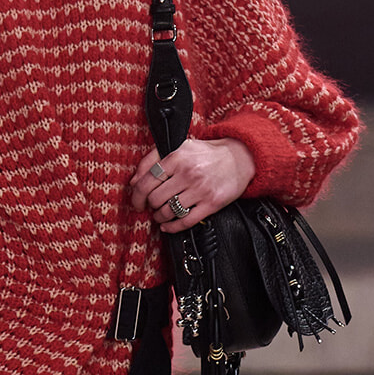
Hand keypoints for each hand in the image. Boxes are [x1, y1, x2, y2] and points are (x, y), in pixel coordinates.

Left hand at [129, 138, 255, 231]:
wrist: (239, 158)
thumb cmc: (206, 154)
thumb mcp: (179, 147)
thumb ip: (153, 160)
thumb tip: (134, 182)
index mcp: (177, 157)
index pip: (146, 181)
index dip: (137, 196)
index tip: (137, 202)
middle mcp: (188, 172)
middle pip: (155, 199)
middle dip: (150, 206)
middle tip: (152, 206)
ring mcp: (200, 189)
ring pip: (168, 212)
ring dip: (160, 217)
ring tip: (161, 214)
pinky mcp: (212, 203)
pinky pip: (185, 221)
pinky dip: (172, 227)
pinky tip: (168, 226)